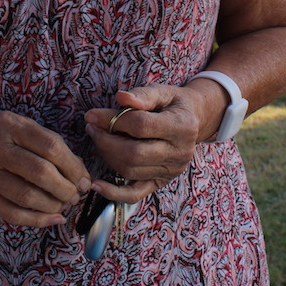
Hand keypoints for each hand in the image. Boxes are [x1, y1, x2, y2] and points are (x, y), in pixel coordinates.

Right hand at [0, 110, 91, 227]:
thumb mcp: (15, 125)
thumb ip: (45, 142)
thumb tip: (80, 171)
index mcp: (9, 125)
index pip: (50, 146)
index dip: (74, 166)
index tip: (84, 178)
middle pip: (41, 173)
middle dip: (66, 188)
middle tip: (76, 194)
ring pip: (27, 196)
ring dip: (54, 205)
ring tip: (64, 204)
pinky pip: (12, 213)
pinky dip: (37, 220)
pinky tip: (52, 218)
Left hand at [83, 83, 226, 204]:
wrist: (194, 120)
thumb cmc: (173, 103)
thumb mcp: (162, 91)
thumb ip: (142, 94)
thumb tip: (120, 97)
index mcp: (182, 126)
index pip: (141, 125)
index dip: (112, 120)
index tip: (92, 115)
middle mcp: (180, 153)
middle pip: (134, 152)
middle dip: (105, 140)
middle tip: (91, 127)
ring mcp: (171, 171)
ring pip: (130, 170)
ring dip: (107, 155)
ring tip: (97, 138)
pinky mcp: (161, 182)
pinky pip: (135, 194)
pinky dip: (114, 193)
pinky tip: (96, 185)